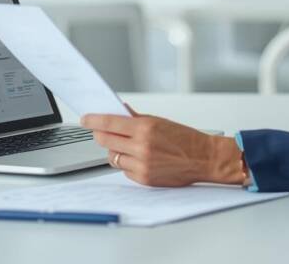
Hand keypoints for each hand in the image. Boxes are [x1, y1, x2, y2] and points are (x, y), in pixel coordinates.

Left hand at [80, 104, 242, 186]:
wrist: (203, 158)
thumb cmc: (185, 138)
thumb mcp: (160, 121)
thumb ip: (136, 117)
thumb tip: (120, 110)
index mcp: (145, 128)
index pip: (110, 123)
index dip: (94, 120)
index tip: (85, 118)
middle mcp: (141, 147)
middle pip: (105, 141)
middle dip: (100, 135)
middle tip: (100, 131)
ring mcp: (141, 164)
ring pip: (113, 156)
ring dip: (115, 149)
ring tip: (126, 145)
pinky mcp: (144, 178)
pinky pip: (124, 170)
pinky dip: (126, 163)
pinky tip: (137, 157)